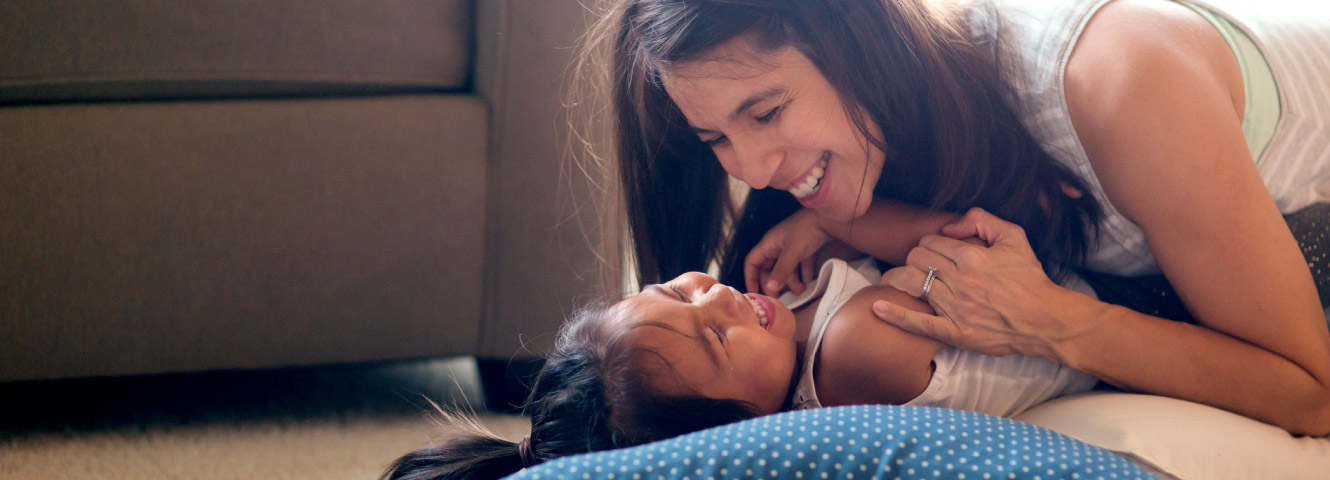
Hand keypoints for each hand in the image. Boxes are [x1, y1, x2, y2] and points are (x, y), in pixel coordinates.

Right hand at [744, 208, 828, 295]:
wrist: (829, 217)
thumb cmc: (806, 231)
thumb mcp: (792, 252)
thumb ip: (781, 271)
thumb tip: (771, 288)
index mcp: (768, 244)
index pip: (752, 262)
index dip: (750, 278)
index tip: (755, 293)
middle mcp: (777, 245)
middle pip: (768, 268)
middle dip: (772, 283)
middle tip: (778, 297)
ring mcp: (791, 246)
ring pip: (785, 268)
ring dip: (790, 281)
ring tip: (800, 291)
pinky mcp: (804, 247)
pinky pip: (799, 264)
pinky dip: (802, 274)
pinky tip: (808, 283)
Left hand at [873, 208, 1084, 359]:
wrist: (1045, 319)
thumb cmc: (1029, 278)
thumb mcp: (1014, 237)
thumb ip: (981, 219)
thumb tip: (950, 225)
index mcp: (973, 257)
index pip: (931, 242)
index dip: (928, 243)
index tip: (933, 250)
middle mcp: (962, 281)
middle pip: (917, 260)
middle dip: (914, 258)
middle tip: (918, 264)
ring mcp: (957, 308)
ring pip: (912, 284)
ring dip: (899, 279)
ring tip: (894, 280)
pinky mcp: (956, 332)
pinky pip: (919, 323)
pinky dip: (896, 315)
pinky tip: (877, 308)